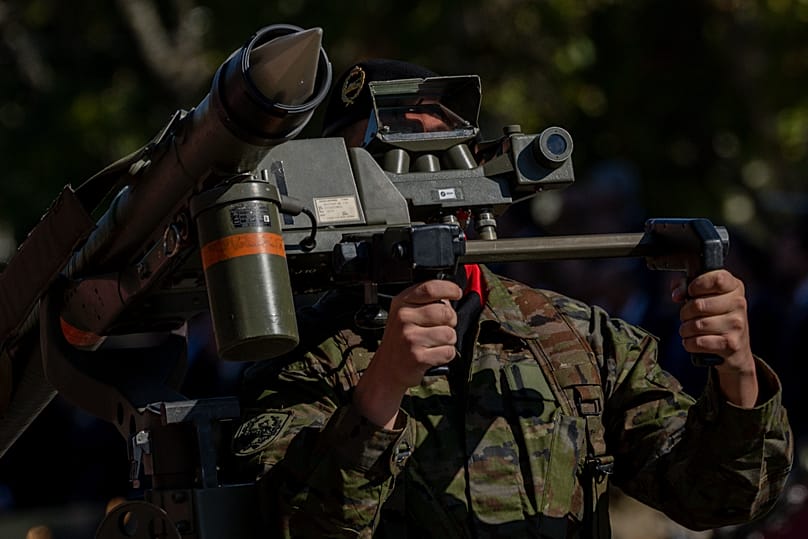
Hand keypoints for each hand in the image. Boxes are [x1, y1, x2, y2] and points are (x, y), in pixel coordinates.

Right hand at [353, 280, 461, 427]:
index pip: (431, 288)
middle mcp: (403, 318)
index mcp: (401, 302)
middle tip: (441, 327)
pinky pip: (448, 352)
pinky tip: (433, 354)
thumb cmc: (400, 340)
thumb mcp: (405, 313)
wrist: (387, 369)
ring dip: (448, 341)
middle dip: (451, 321)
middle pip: (445, 312)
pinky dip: (446, 355)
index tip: (456, 292)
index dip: (449, 289)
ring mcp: (410, 337)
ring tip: (434, 343)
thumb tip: (450, 295)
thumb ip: (425, 301)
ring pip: (450, 334)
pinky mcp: (418, 356)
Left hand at [671, 269, 757, 406]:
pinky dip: (689, 343)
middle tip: (687, 317)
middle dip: (685, 313)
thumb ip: (686, 286)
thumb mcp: (706, 296)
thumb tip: (677, 294)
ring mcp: (737, 325)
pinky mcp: (731, 344)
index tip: (691, 292)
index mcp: (734, 287)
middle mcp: (739, 304)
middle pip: (698, 305)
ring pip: (696, 325)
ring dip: (685, 329)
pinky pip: (698, 342)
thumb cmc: (716, 317)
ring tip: (689, 330)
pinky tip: (693, 341)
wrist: (735, 349)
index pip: (717, 279)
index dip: (697, 285)